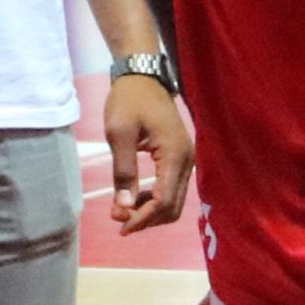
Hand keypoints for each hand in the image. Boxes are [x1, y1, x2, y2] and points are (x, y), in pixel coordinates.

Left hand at [103, 71, 192, 232]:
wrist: (142, 77)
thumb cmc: (128, 101)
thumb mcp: (119, 134)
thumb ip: (123, 171)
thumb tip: (124, 207)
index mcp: (174, 155)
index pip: (163, 201)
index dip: (142, 219)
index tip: (120, 226)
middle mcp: (187, 161)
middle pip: (172, 207)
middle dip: (146, 219)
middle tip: (118, 220)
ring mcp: (186, 160)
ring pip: (174, 201)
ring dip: (150, 212)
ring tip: (122, 210)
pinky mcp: (180, 158)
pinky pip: (172, 189)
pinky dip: (154, 200)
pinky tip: (134, 198)